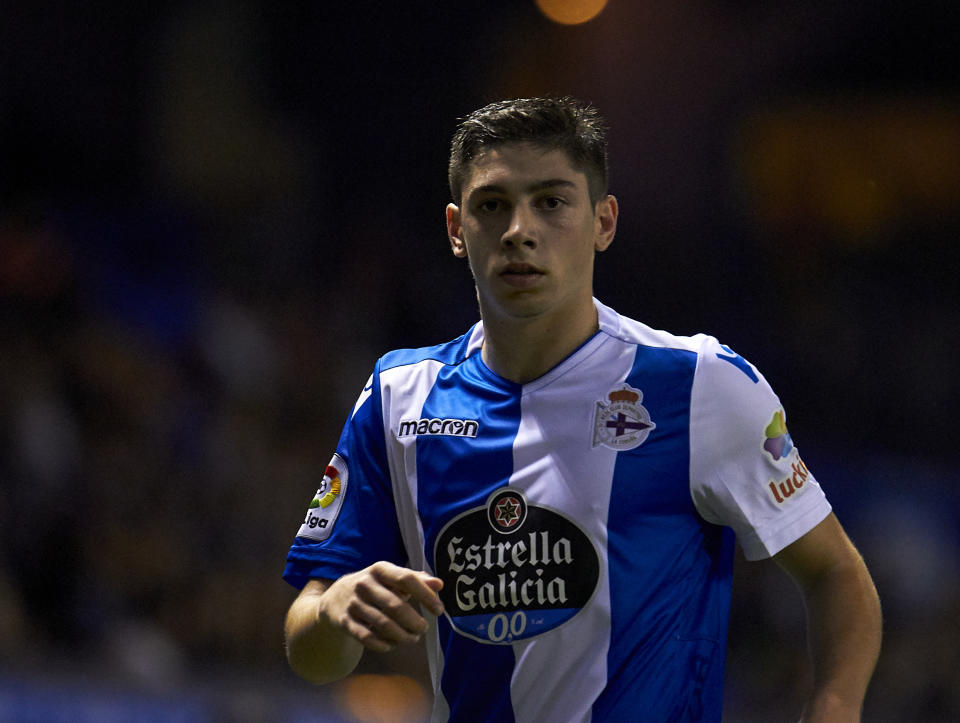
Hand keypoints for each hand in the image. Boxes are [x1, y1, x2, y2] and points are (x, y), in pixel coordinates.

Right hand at [320, 561, 443, 652]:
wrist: (334, 599)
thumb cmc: (374, 587)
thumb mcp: (391, 578)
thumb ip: (416, 580)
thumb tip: (439, 584)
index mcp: (380, 569)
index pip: (407, 579)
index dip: (426, 595)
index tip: (439, 610)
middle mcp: (365, 584)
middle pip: (396, 606)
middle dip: (414, 622)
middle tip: (424, 629)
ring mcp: (353, 603)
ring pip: (383, 625)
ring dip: (402, 636)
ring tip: (412, 638)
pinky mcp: (345, 622)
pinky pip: (368, 638)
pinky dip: (384, 645)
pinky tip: (393, 644)